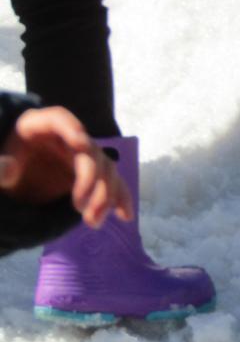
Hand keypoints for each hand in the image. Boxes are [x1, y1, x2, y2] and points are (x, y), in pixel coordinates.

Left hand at [0, 107, 132, 228]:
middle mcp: (67, 138)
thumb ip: (0, 166)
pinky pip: (112, 183)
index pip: (59, 119)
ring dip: (105, 195)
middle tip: (80, 207)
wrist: (11, 182)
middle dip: (91, 179)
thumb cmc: (2, 166)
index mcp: (39, 126)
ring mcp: (82, 156)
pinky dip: (120, 198)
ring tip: (93, 221)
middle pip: (89, 151)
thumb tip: (8, 171)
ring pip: (105, 169)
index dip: (72, 128)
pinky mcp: (92, 175)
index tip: (81, 144)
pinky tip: (125, 215)